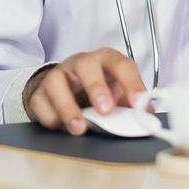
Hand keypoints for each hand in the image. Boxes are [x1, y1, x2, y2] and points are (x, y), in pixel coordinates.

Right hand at [23, 47, 145, 134]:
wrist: (65, 89)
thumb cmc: (98, 89)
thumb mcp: (118, 92)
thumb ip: (132, 104)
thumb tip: (148, 119)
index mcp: (107, 60)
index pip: (122, 65)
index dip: (132, 83)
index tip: (138, 103)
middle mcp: (82, 63)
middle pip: (87, 66)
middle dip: (96, 88)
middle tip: (105, 111)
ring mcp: (58, 75)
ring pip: (56, 82)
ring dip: (68, 107)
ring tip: (79, 128)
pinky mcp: (40, 92)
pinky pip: (41, 102)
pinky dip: (51, 117)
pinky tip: (60, 126)